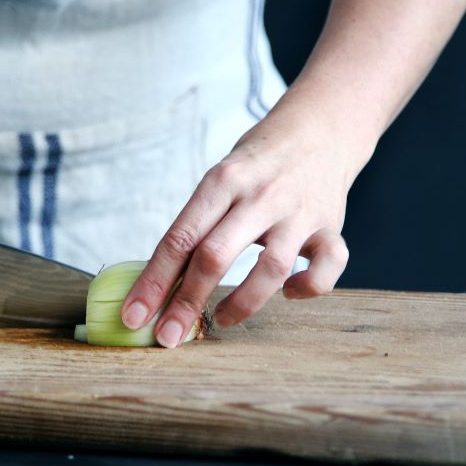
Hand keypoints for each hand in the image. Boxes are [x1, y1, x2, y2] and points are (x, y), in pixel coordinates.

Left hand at [121, 93, 372, 346]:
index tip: (134, 315)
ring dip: (241, 303)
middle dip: (186, 303)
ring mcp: (298, 212)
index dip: (154, 281)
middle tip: (168, 337)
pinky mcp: (331, 227)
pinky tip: (289, 292)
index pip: (179, 238)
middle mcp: (260, 195)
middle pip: (215, 255)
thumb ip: (199, 223)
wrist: (321, 128)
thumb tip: (159, 283)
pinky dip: (307, 288)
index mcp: (223, 180)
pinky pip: (327, 268)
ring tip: (221, 319)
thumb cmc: (258, 162)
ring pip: (269, 269)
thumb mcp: (221, 177)